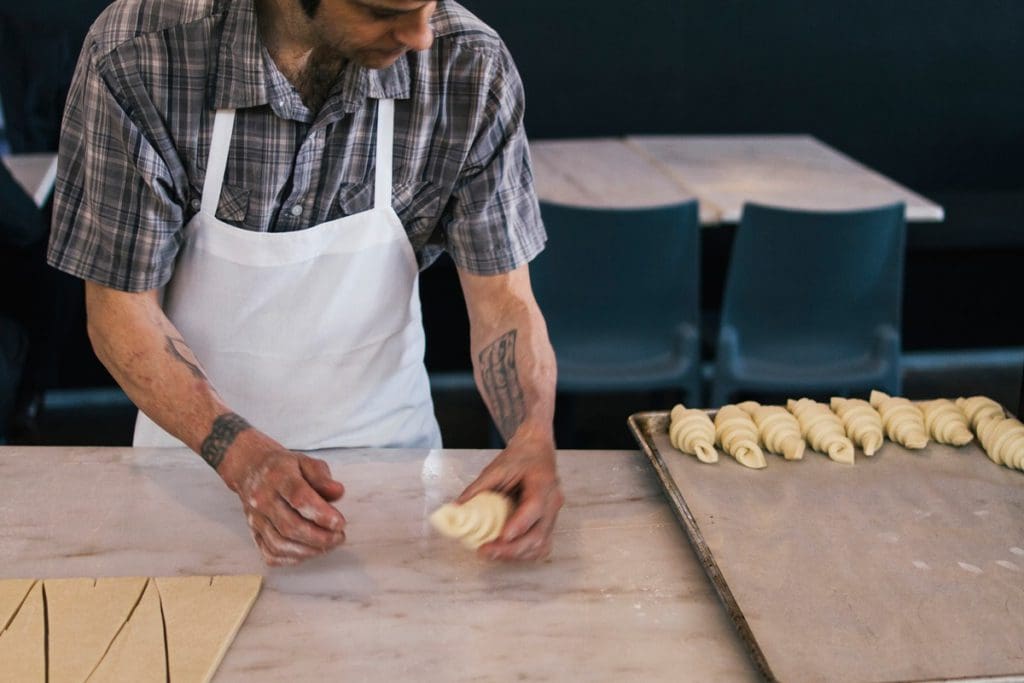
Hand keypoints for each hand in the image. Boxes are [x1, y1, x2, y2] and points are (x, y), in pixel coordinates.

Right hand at [218, 435, 346, 565]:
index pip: (299, 498)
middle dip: (320, 537)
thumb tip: (338, 492)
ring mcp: (255, 518)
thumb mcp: (306, 462)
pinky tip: (308, 551)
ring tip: (328, 544)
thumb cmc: (283, 467)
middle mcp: (262, 499)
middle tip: (339, 537)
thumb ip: (323, 477)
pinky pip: (270, 553)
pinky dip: (292, 558)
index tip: (340, 522)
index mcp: (278, 477)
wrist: (250, 469)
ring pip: (280, 544)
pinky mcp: (253, 532)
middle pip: (290, 526)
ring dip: (308, 550)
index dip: (322, 514)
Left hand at [458, 434, 562, 560]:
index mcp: (542, 482)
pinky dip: (524, 554)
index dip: (520, 524)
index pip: (535, 507)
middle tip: (486, 551)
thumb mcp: (496, 467)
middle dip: (512, 548)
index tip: (502, 537)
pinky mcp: (548, 523)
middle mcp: (552, 501)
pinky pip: (541, 545)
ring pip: (541, 544)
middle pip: (539, 533)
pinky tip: (506, 553)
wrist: (537, 450)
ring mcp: (553, 515)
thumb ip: (478, 488)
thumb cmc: (519, 457)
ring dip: (516, 555)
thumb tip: (456, 509)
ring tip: (492, 553)